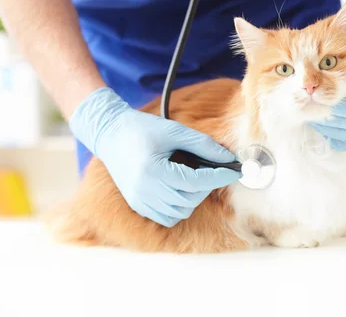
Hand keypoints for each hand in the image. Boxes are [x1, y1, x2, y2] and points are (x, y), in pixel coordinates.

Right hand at [69, 88, 240, 226]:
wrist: (110, 133)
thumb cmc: (142, 128)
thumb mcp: (175, 131)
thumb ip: (203, 145)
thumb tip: (228, 158)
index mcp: (153, 170)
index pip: (196, 181)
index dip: (219, 176)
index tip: (235, 171)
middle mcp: (145, 190)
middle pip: (191, 198)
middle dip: (207, 185)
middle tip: (211, 169)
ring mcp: (139, 201)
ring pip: (181, 211)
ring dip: (194, 197)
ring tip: (193, 177)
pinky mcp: (137, 205)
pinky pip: (167, 217)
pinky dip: (179, 207)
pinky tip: (180, 189)